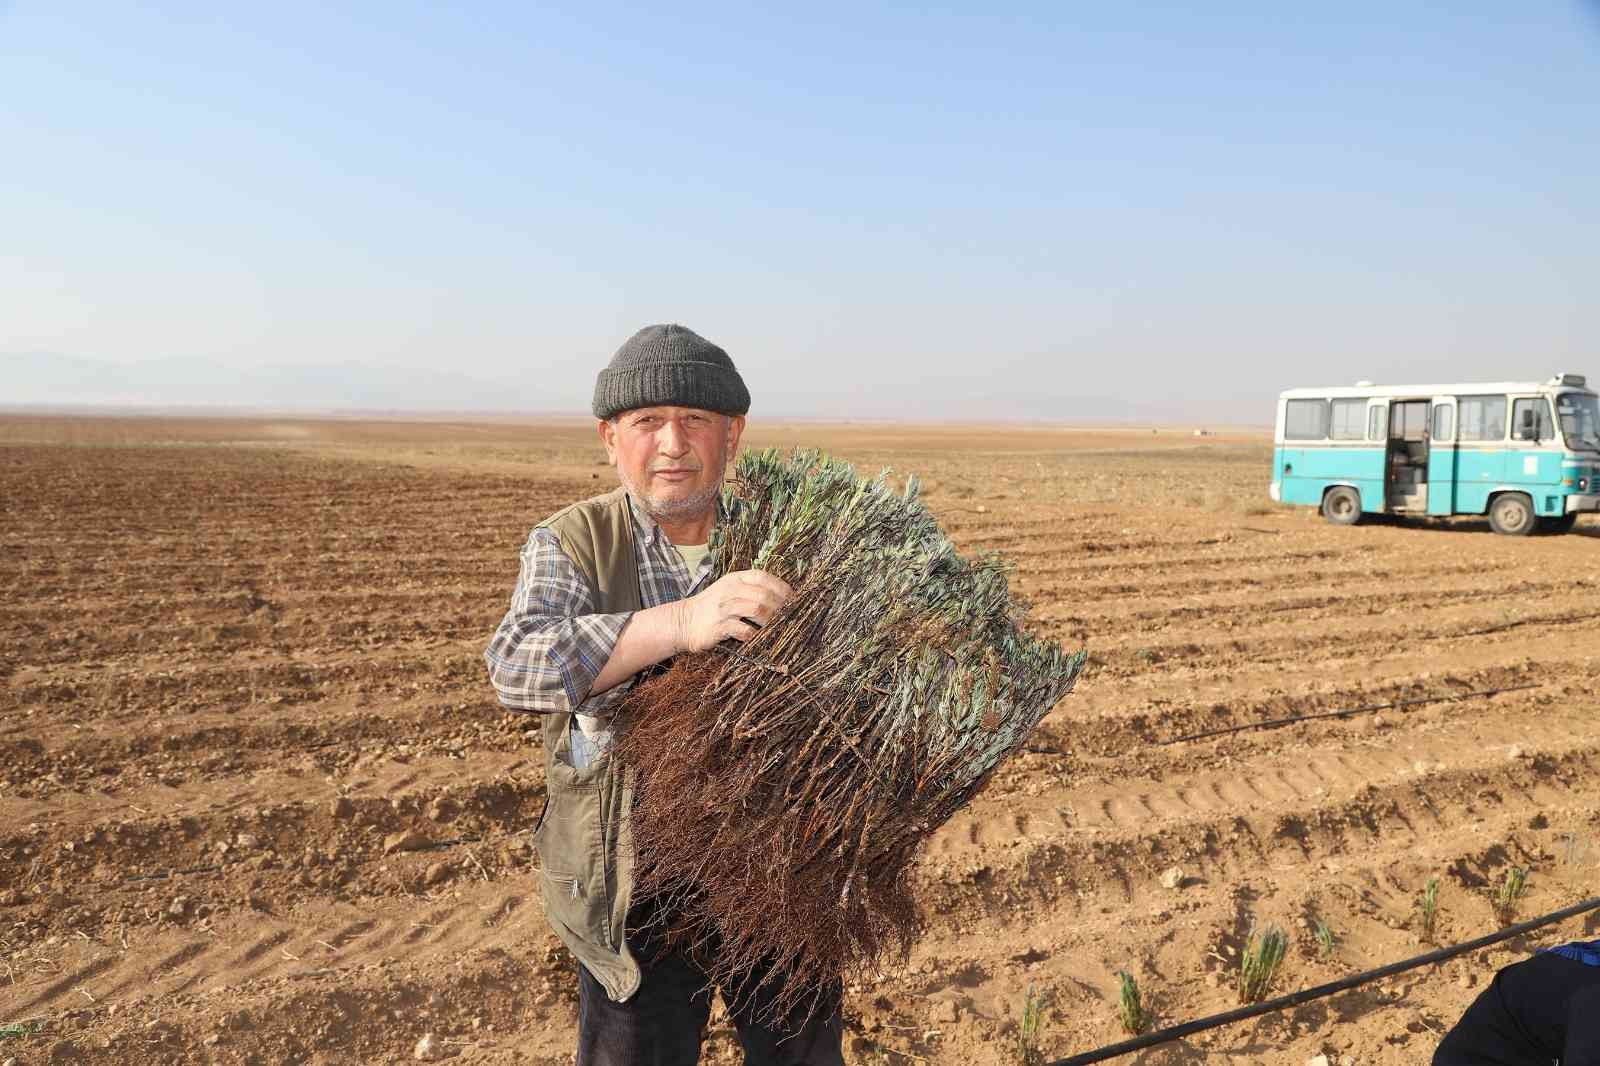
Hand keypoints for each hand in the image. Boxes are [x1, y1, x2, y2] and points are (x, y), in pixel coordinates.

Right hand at [673, 569, 792, 652]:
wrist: (683, 621)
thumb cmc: (713, 607)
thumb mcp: (729, 590)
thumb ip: (751, 589)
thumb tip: (783, 598)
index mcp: (734, 579)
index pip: (762, 576)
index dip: (780, 587)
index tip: (793, 599)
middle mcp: (729, 591)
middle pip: (763, 595)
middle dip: (780, 607)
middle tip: (790, 618)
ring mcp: (723, 608)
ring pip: (756, 610)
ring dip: (771, 621)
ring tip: (778, 629)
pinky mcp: (718, 627)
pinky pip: (743, 630)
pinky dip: (755, 635)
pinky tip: (760, 638)